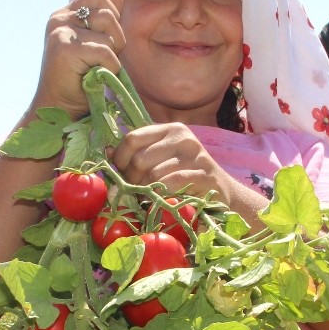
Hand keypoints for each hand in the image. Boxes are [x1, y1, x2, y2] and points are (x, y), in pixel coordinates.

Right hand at [29, 0, 127, 116]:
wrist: (58, 108)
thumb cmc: (79, 79)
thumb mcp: (96, 42)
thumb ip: (105, 17)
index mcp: (65, 14)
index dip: (112, 17)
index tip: (103, 42)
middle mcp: (60, 19)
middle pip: (107, 12)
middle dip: (116, 37)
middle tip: (103, 59)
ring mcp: (60, 32)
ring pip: (109, 32)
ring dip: (113, 54)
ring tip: (97, 68)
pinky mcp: (65, 49)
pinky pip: (106, 52)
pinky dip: (109, 68)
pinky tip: (95, 77)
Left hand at [109, 124, 262, 215]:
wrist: (222, 193)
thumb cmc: (186, 177)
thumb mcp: (161, 160)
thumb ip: (136, 155)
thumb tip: (106, 152)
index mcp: (170, 129)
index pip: (132, 138)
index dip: (120, 160)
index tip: (121, 174)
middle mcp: (183, 137)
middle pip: (139, 159)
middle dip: (132, 181)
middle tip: (136, 192)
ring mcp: (196, 155)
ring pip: (153, 175)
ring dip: (147, 192)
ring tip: (150, 198)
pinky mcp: (204, 174)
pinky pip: (170, 185)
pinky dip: (162, 195)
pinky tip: (164, 200)